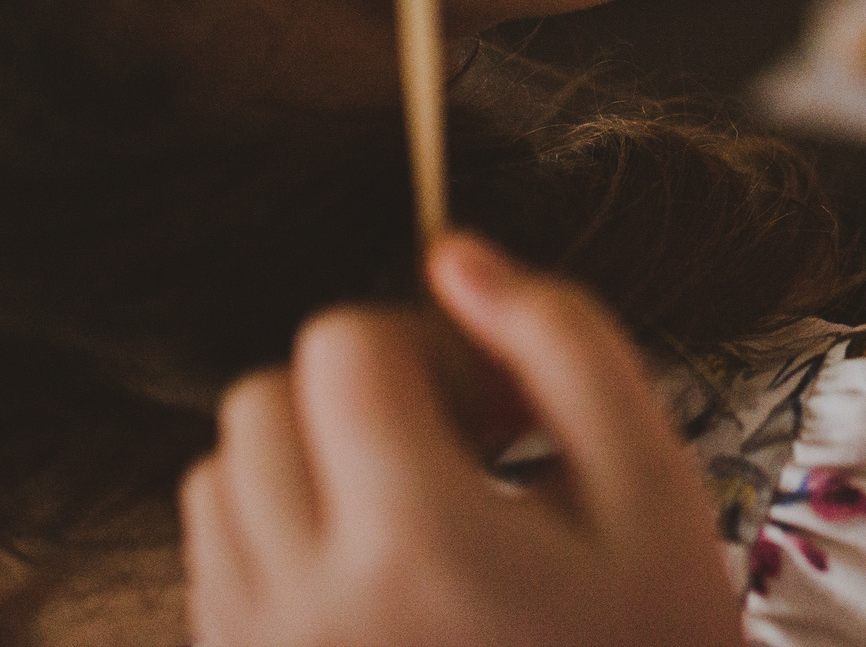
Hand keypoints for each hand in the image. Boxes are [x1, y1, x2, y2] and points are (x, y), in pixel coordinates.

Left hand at [181, 235, 742, 646]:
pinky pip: (215, 561)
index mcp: (415, 540)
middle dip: (361, 395)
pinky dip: (281, 536)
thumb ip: (563, 342)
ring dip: (309, 462)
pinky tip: (379, 573)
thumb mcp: (651, 483)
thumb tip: (456, 257)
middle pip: (265, 399)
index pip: (344, 346)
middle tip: (465, 450)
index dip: (428, 342)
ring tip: (418, 512)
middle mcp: (306, 605)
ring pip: (222, 477)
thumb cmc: (646, 639)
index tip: (498, 404)